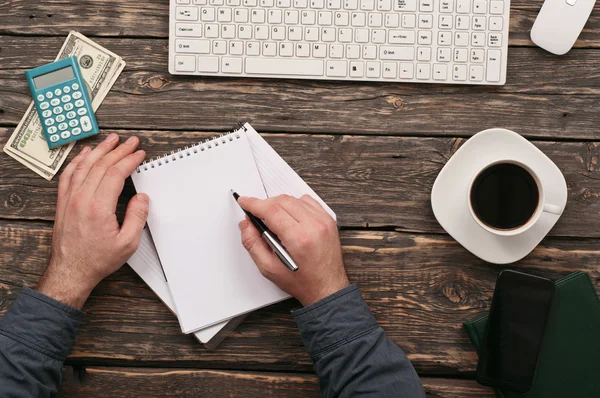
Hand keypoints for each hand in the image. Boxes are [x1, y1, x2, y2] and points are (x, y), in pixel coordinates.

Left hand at [36, 134, 148, 309]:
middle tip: (130, 141)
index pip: (115, 173)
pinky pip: (68, 175)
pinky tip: (84, 154)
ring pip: (84, 166)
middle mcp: (81, 199)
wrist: (70, 271)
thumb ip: (137, 217)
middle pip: (100, 165)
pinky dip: (77, 161)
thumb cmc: (96, 260)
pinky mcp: (62, 203)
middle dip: (118, 150)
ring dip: (99, 150)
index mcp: (99, 207)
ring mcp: (69, 199)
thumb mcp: (127, 243)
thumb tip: (142, 198)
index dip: (129, 160)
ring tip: (110, 139)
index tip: (139, 154)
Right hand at [238, 194, 348, 306]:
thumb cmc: (302, 282)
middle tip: (255, 214)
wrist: (327, 287)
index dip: (254, 204)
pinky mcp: (329, 220)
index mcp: (299, 238)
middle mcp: (314, 226)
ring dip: (279, 204)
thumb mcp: (269, 268)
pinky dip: (295, 204)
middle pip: (282, 201)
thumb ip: (253, 244)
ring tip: (273, 218)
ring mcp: (324, 221)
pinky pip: (308, 202)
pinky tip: (290, 216)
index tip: (244, 202)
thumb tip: (246, 225)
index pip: (271, 210)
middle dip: (264, 204)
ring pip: (295, 199)